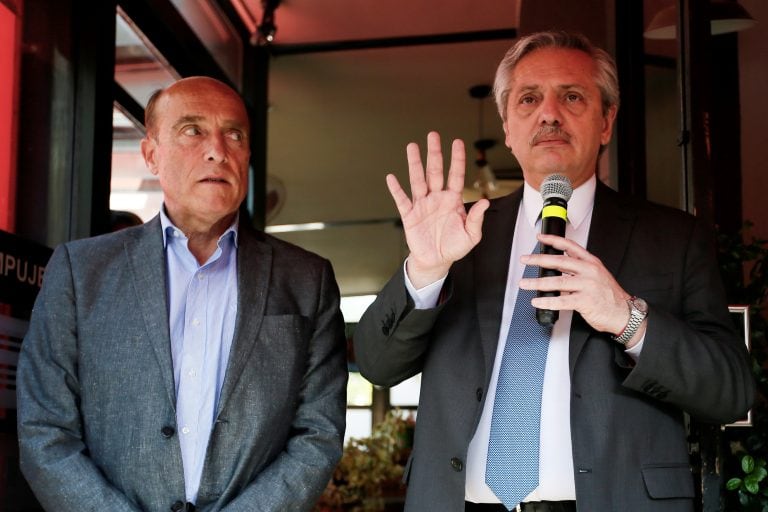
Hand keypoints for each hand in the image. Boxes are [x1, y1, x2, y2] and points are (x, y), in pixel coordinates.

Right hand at [387, 132, 488, 287]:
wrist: (436, 261)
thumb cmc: (454, 247)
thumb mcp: (471, 236)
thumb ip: (476, 219)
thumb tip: (484, 202)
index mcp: (453, 200)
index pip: (455, 175)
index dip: (457, 159)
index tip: (457, 142)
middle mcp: (437, 198)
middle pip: (435, 171)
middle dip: (434, 153)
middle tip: (432, 135)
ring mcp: (422, 205)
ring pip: (418, 180)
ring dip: (414, 164)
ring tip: (412, 146)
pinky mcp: (410, 216)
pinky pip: (402, 200)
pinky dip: (396, 189)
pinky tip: (392, 178)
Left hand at [519, 233, 633, 336]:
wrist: (624, 313)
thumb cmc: (609, 295)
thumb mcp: (597, 275)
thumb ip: (578, 270)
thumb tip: (556, 268)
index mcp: (591, 262)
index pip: (570, 246)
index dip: (553, 241)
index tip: (540, 238)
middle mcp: (589, 271)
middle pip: (559, 261)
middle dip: (539, 260)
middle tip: (525, 260)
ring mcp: (587, 286)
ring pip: (557, 281)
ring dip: (537, 282)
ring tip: (525, 283)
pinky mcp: (585, 301)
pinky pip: (561, 301)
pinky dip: (547, 301)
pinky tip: (537, 301)